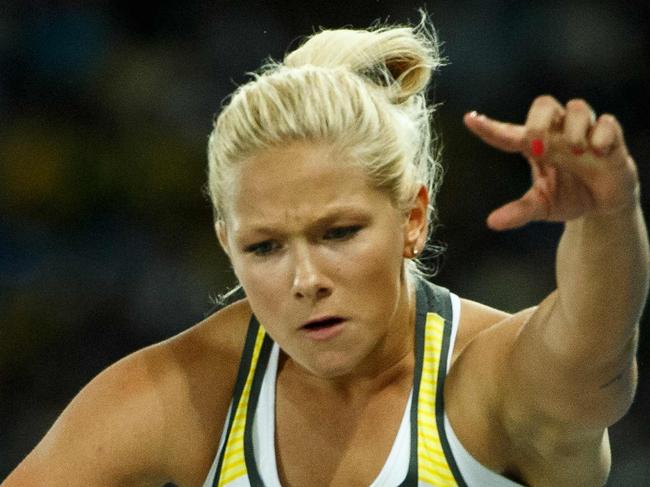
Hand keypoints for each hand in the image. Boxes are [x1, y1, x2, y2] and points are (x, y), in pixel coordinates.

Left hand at [463, 96, 639, 229]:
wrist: (602, 206)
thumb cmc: (567, 197)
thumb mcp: (541, 207)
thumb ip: (519, 212)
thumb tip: (492, 223)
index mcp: (534, 146)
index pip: (508, 132)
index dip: (489, 126)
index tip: (469, 119)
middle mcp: (557, 133)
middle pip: (544, 105)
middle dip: (537, 121)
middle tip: (535, 146)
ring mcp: (584, 133)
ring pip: (577, 108)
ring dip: (572, 127)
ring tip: (572, 152)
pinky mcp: (612, 138)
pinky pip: (608, 123)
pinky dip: (601, 134)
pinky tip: (597, 151)